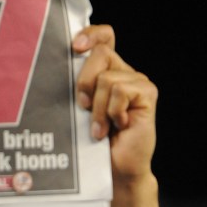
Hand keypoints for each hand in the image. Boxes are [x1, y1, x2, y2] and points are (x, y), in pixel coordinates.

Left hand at [72, 25, 156, 181]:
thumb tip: (59, 68)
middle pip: (100, 53)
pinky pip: (120, 90)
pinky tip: (116, 126)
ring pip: (107, 78)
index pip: (104, 38)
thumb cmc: (93, 145)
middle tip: (82, 108)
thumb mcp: (78, 112)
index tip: (75, 47)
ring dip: (97, 108)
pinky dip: (112, 112)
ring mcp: (137, 82)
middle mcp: (124, 72)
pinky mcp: (147, 94)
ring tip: (99, 129)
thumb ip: (76, 89)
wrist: (115, 171)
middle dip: (84, 82)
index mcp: (106, 72)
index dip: (91, 34)